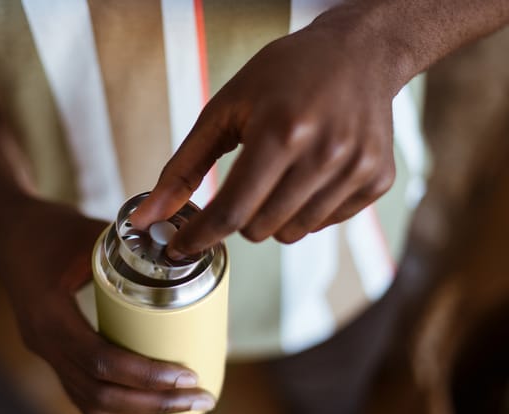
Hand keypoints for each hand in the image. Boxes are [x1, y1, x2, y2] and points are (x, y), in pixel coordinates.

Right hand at [0, 199, 214, 413]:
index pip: (100, 361)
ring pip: (93, 407)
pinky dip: (124, 412)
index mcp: (50, 316)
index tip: (188, 376)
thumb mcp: (92, 234)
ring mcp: (47, 355)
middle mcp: (45, 345)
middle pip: (100, 396)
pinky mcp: (55, 357)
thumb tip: (190, 268)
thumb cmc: (50, 229)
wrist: (8, 232)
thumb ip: (135, 252)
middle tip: (202, 403)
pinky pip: (87, 397)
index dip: (146, 376)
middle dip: (155, 408)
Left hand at [131, 24, 398, 255]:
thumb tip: (148, 217)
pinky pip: (324, 224)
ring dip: (272, 216)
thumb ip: (183, 167)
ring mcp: (356, 169)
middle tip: (244, 183)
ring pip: (292, 233)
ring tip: (280, 172)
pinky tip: (310, 172)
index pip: (231, 212)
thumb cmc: (284, 75)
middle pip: (259, 229)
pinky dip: (306, 210)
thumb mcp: (224, 109)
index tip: (179, 248)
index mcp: (281, 131)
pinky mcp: (377, 179)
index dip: (198, 238)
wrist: (358, 53)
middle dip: (238, 217)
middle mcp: (324, 154)